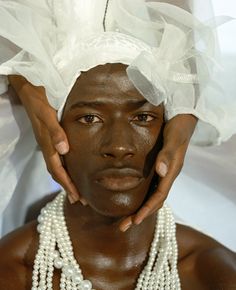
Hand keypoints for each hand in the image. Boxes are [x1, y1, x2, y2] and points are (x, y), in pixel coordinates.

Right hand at [8, 75, 79, 202]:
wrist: (28, 92)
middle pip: (58, 173)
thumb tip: (64, 151)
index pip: (58, 170)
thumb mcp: (47, 114)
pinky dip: (64, 168)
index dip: (67, 184)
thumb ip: (55, 131)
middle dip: (68, 187)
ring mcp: (48, 144)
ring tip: (76, 192)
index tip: (77, 197)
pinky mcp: (49, 139)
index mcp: (47, 144)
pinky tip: (69, 170)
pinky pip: (57, 159)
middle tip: (80, 201)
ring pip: (57, 167)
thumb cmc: (39, 101)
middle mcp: (47, 147)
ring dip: (66, 181)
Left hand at [119, 114, 196, 230]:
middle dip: (140, 215)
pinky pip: (150, 188)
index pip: (159, 196)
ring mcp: (164, 173)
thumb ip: (167, 155)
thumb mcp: (173, 139)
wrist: (182, 120)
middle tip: (123, 227)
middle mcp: (167, 176)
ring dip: (140, 209)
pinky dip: (142, 198)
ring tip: (125, 219)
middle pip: (154, 201)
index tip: (135, 220)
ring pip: (152, 196)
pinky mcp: (159, 169)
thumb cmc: (177, 129)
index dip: (147, 209)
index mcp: (171, 172)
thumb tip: (160, 171)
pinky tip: (133, 199)